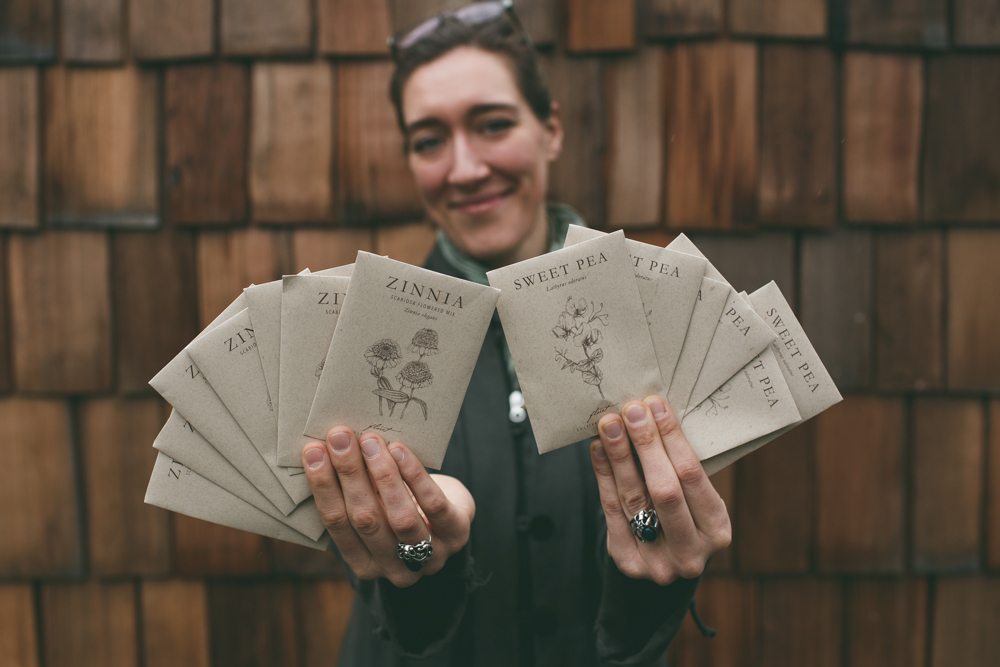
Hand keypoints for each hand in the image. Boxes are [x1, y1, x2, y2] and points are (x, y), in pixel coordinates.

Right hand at [302, 428, 474, 587]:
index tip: (313, 452)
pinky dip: (414, 475)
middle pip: (365, 520)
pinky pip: (433, 505)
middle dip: (349, 474)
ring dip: (381, 474)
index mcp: (364, 564)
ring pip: (399, 516)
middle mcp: (395, 568)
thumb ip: (353, 492)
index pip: (337, 525)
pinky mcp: (456, 535)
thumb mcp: (375, 507)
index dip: (323, 487)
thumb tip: (325, 447)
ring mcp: (429, 557)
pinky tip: (400, 450)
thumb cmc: (401, 507)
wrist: (451, 517)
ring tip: (370, 440)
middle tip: (338, 436)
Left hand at [591, 395, 730, 584]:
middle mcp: (691, 552)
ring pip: (633, 498)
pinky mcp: (627, 562)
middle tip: (631, 410)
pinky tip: (598, 449)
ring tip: (610, 424)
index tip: (655, 405)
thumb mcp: (695, 501)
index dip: (672, 438)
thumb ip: (679, 468)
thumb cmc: (682, 519)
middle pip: (664, 489)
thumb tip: (652, 414)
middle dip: (646, 444)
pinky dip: (604, 475)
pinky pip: (611, 510)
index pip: (692, 476)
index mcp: (717, 530)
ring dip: (619, 455)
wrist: (662, 566)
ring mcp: (658, 562)